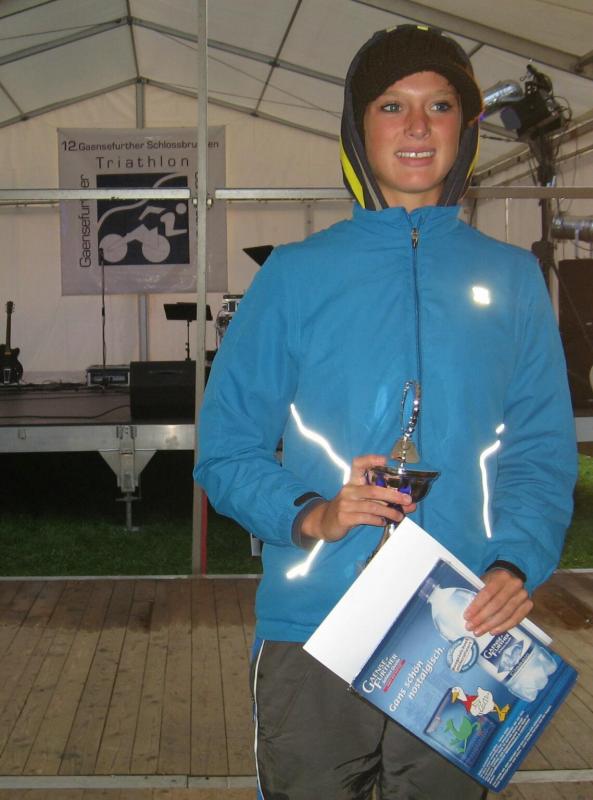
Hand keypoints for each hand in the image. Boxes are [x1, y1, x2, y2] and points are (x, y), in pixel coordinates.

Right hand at [300, 454, 415, 541]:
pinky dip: (377, 520)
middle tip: (407, 500)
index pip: (358, 464)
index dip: (370, 459)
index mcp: (353, 481)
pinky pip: (365, 518)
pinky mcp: (344, 517)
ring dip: (389, 512)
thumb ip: (383, 499)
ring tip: (399, 516)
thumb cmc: (349, 507)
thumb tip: (409, 504)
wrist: (325, 522)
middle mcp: (349, 490)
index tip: (384, 459)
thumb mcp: (361, 499)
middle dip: (392, 495)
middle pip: (373, 490)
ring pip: (372, 506)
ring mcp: (345, 504)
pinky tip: (383, 522)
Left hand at [464, 568, 532, 636]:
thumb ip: (478, 593)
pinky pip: (516, 619)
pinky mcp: (528, 604)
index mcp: (501, 576)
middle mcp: (514, 584)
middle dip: (482, 618)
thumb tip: (468, 613)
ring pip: (506, 613)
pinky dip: (504, 626)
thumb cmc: (493, 582)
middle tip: (471, 627)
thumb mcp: (485, 581)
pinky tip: (493, 631)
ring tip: (479, 631)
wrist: (511, 578)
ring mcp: (523, 595)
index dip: (476, 606)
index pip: (487, 593)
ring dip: (491, 625)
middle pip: (496, 605)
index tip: (467, 616)